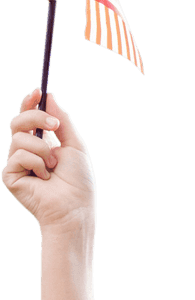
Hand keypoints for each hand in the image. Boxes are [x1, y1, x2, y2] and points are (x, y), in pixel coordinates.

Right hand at [2, 88, 95, 231]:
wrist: (75, 208)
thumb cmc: (79, 182)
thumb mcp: (74, 145)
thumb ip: (62, 120)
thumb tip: (49, 96)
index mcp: (42, 144)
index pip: (28, 118)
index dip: (29, 103)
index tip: (37, 91)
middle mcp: (27, 152)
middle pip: (17, 122)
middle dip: (35, 117)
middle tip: (54, 125)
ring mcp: (17, 164)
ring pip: (19, 138)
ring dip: (42, 150)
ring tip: (52, 168)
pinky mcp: (10, 176)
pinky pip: (18, 156)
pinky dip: (36, 164)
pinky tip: (43, 178)